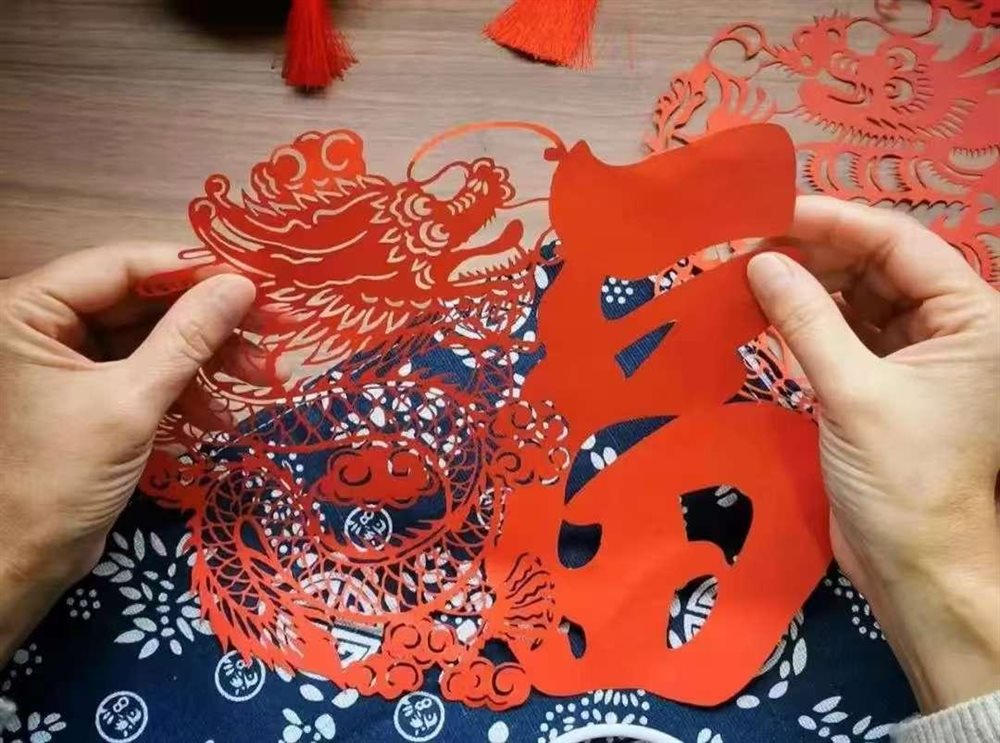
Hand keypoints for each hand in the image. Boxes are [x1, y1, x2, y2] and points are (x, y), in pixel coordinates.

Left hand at [0, 244, 256, 662]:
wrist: (22, 564)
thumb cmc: (62, 480)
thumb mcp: (133, 403)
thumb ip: (188, 338)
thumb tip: (242, 285)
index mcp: (29, 310)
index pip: (122, 266)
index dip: (191, 271)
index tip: (253, 282)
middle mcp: (42, 323)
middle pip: (140, 300)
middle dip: (207, 321)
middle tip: (268, 332)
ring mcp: (65, 359)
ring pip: (149, 337)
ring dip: (203, 360)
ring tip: (255, 381)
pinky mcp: (86, 392)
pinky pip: (143, 371)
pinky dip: (182, 389)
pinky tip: (217, 417)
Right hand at [747, 196, 999, 711]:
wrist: (913, 567)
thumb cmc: (902, 479)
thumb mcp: (854, 393)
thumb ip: (806, 321)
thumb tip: (760, 260)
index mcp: (971, 318)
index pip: (900, 244)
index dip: (836, 221)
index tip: (772, 210)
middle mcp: (946, 328)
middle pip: (875, 267)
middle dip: (813, 252)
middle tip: (745, 243)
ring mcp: (910, 356)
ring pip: (853, 299)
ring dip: (802, 285)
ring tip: (744, 271)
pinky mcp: (877, 384)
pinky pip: (838, 335)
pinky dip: (802, 322)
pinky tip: (761, 310)